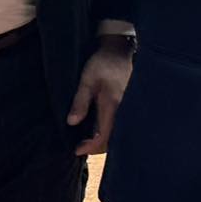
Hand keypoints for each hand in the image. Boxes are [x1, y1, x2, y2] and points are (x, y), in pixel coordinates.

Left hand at [68, 37, 133, 154]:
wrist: (119, 51)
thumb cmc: (102, 64)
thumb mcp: (87, 80)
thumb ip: (80, 102)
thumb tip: (72, 122)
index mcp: (113, 106)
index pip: (103, 136)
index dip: (90, 147)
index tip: (77, 150)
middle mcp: (124, 111)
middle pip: (112, 140)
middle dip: (96, 147)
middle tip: (81, 147)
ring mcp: (128, 110)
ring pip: (118, 135)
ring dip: (103, 140)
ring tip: (87, 140)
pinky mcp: (129, 107)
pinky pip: (121, 126)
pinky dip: (110, 132)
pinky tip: (99, 129)